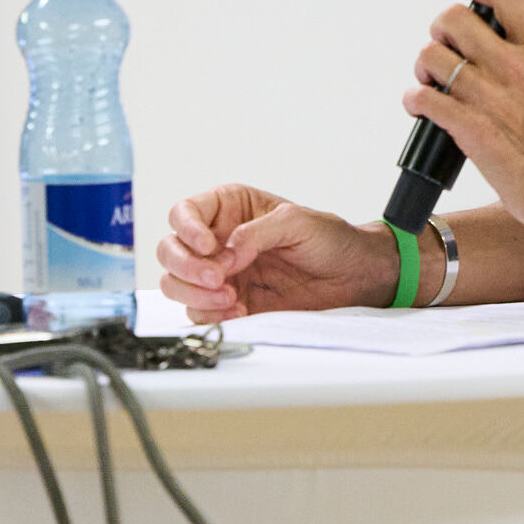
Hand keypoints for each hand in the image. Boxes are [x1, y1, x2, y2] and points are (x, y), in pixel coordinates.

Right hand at [157, 183, 395, 323]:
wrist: (354, 277)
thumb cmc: (330, 240)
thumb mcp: (296, 222)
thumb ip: (256, 233)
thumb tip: (226, 253)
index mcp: (228, 209)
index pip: (184, 213)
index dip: (187, 230)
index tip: (209, 247)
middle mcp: (217, 241)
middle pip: (170, 251)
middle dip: (186, 267)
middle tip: (216, 277)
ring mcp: (220, 274)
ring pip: (175, 284)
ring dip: (196, 294)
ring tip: (232, 298)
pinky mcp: (228, 304)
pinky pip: (199, 312)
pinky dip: (211, 315)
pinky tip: (239, 311)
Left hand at [406, 0, 523, 246]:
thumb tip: (509, 48)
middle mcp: (515, 67)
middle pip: (455, 20)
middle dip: (440, 31)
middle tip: (442, 49)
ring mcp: (490, 96)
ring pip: (431, 55)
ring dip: (423, 67)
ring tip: (430, 82)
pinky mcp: (468, 127)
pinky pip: (423, 97)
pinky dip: (414, 99)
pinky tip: (420, 106)